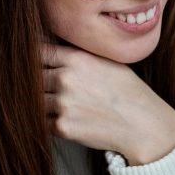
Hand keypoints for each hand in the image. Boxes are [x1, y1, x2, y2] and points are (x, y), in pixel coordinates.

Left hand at [42, 43, 174, 164]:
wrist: (142, 124)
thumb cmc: (127, 91)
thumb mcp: (105, 61)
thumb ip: (76, 54)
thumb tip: (49, 47)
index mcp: (75, 58)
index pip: (37, 52)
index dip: (33, 59)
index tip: (35, 65)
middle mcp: (66, 79)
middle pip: (32, 78)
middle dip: (40, 84)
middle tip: (54, 90)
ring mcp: (62, 104)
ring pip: (35, 101)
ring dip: (44, 105)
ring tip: (66, 106)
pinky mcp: (63, 127)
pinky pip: (43, 122)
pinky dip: (51, 123)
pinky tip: (71, 120)